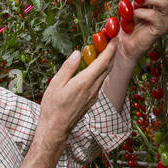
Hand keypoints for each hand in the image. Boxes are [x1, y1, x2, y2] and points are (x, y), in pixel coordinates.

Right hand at [23, 44, 117, 167]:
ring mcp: (93, 95)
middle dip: (111, 53)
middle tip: (111, 41)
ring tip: (104, 51)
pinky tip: (95, 68)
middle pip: (107, 68)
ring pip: (104, 75)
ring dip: (106, 62)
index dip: (110, 49)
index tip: (114, 39)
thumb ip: (68, 67)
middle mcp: (93, 88)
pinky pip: (99, 82)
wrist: (56, 128)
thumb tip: (77, 53)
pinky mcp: (91, 100)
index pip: (102, 62)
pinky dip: (101, 71)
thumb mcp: (56, 83)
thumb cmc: (53, 107)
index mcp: (85, 82)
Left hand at [115, 0, 167, 63]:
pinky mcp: (161, 28)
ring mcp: (166, 18)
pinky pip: (154, 16)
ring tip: (136, 1)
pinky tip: (134, 14)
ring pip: (165, 1)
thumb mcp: (134, 2)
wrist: (125, 44)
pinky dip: (141, 12)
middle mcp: (167, 7)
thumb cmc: (130, 22)